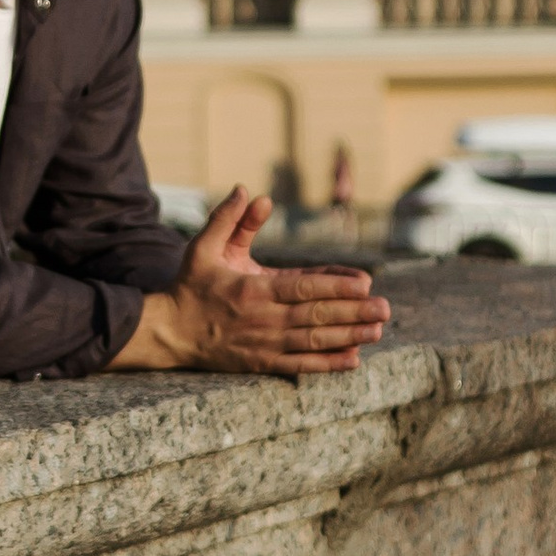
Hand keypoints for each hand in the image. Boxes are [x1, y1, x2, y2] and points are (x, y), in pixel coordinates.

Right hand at [108, 189, 392, 378]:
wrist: (170, 332)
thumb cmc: (191, 285)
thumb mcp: (204, 247)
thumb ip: (229, 219)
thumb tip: (248, 191)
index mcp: (253, 288)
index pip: (304, 287)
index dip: (337, 285)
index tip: (366, 282)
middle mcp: (264, 318)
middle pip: (317, 315)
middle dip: (354, 312)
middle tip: (385, 308)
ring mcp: (265, 344)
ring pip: (314, 341)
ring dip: (349, 336)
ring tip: (378, 330)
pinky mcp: (262, 363)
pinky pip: (301, 365)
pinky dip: (329, 364)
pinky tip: (354, 359)